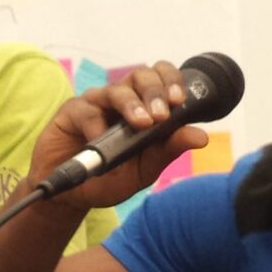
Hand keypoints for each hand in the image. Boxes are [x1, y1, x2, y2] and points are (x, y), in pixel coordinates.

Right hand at [27, 61, 208, 209]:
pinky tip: (100, 143)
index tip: (180, 101)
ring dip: (132, 105)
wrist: (72, 196)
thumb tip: (200, 137)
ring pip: (117, 90)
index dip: (172, 82)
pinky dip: (97, 127)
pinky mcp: (71, 112)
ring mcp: (96, 103)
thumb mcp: (143, 169)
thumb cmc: (110, 178)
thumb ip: (168, 150)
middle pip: (141, 75)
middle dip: (155, 91)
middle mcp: (121, 100)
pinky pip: (87, 111)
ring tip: (142, 124)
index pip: (161, 79)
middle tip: (162, 115)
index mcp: (143, 107)